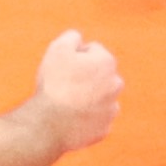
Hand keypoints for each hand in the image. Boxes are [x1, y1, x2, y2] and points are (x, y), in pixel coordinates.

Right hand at [30, 29, 123, 150]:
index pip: (92, 50)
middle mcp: (115, 85)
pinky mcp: (104, 128)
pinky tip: (71, 118)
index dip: (74, 56)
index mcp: (107, 62)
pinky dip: (86, 117)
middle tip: (64, 84)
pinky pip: (95, 118)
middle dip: (86, 76)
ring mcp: (111, 109)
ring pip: (99, 97)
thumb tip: (79, 38)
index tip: (63, 67)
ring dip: (88, 97)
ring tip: (67, 102)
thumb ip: (72, 37)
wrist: (50, 124)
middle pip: (99, 74)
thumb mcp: (58, 48)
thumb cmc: (54, 84)